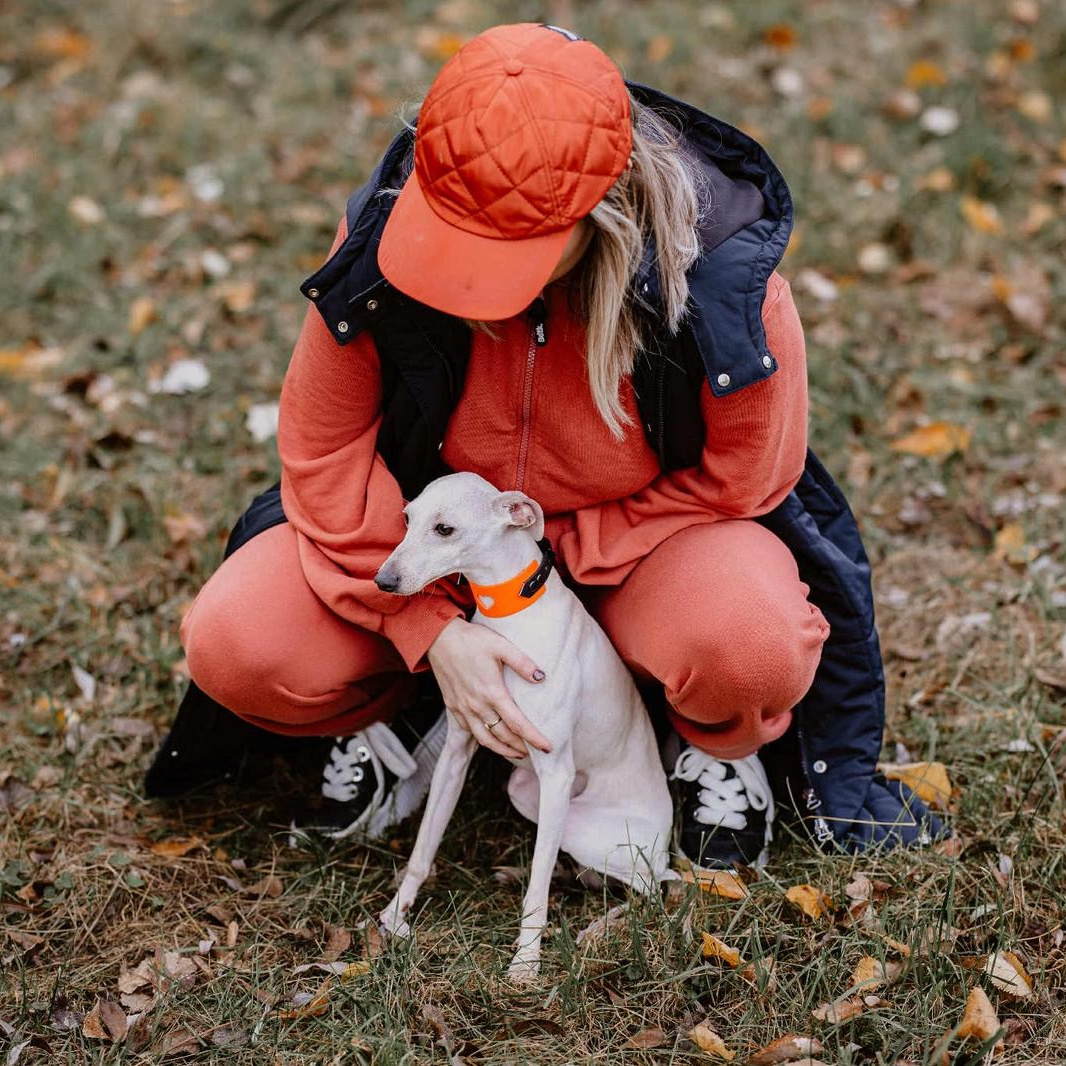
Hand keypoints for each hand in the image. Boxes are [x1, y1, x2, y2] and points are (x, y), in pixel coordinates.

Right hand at [426, 617, 551, 758]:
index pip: (518, 724)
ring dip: (502, 750)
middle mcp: (477, 705)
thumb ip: (522, 663)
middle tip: (535, 752)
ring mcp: (463, 708)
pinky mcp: (453, 706)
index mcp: (492, 692)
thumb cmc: (471, 640)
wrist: (439, 638)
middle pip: (503, 736)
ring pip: (485, 739)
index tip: (547, 748)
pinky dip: (483, 739)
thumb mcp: (501, 645)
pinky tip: (492, 738)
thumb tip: (542, 677)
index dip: (534, 738)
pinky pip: (469, 730)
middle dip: (520, 747)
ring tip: (516, 752)